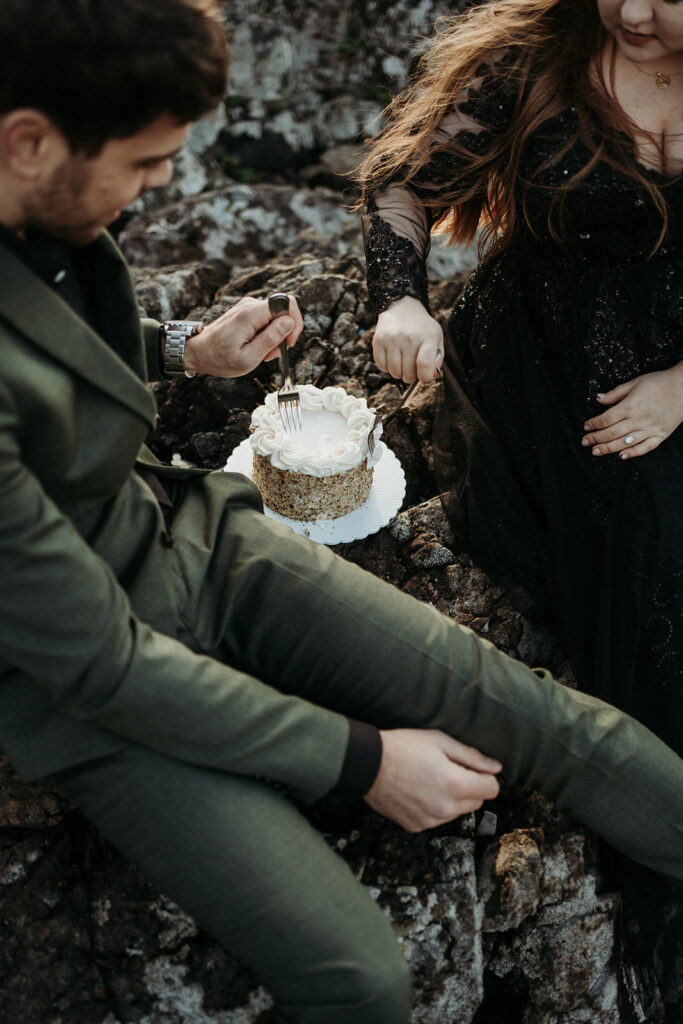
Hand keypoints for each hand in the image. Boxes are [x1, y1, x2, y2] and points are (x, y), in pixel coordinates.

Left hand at [184, 294, 303, 377]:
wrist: (198, 352)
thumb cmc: (219, 359)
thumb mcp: (248, 358)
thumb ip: (270, 339)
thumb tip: (289, 322)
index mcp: (251, 314)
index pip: (287, 303)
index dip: (295, 323)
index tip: (288, 343)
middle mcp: (250, 305)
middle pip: (283, 311)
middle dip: (284, 334)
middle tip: (270, 354)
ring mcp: (248, 307)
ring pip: (276, 317)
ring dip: (274, 338)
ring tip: (260, 354)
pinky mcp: (247, 312)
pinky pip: (267, 320)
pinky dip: (266, 335)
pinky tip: (255, 348)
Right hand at [364, 728, 501, 831]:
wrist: (367, 764)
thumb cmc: (403, 747)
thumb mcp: (439, 740)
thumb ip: (471, 756)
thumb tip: (496, 767)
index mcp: (456, 784)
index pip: (492, 789)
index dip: (485, 775)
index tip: (471, 766)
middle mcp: (446, 808)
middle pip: (477, 801)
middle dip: (469, 786)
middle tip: (446, 768)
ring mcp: (431, 820)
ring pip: (457, 811)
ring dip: (452, 798)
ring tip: (429, 778)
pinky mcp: (417, 826)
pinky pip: (437, 818)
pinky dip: (434, 807)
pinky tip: (418, 790)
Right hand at [373, 295, 442, 382]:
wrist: (402, 308)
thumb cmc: (421, 328)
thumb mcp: (436, 338)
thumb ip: (437, 360)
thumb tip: (430, 376)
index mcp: (428, 337)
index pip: (425, 364)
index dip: (424, 376)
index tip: (424, 375)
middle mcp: (409, 337)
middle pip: (408, 373)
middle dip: (411, 376)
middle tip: (412, 367)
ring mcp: (392, 339)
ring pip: (394, 372)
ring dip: (399, 373)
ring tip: (403, 362)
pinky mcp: (378, 341)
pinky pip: (381, 366)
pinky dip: (387, 367)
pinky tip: (393, 358)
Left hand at [582, 362, 682, 459]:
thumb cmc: (660, 382)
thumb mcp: (635, 382)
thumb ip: (615, 393)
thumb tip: (598, 398)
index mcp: (631, 405)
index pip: (606, 419)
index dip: (594, 424)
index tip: (586, 426)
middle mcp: (639, 419)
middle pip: (612, 433)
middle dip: (596, 438)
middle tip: (585, 442)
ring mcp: (651, 428)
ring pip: (625, 442)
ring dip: (608, 448)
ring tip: (596, 451)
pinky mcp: (661, 434)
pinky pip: (646, 447)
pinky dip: (633, 453)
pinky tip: (622, 456)